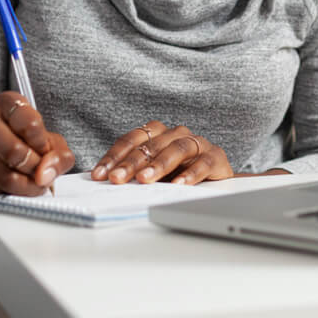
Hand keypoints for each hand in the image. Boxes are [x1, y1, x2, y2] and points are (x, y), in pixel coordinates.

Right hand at [0, 91, 74, 194]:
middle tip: (40, 171)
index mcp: (7, 102)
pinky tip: (17, 187)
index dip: (42, 144)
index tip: (44, 150)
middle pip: (15, 151)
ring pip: (5, 175)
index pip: (30, 124)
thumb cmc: (22, 140)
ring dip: (26, 185)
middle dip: (35, 167)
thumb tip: (46, 173)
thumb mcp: (48, 140)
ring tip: (32, 182)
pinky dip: (12, 194)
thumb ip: (58, 154)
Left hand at [90, 120, 232, 184]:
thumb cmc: (180, 173)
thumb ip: (134, 173)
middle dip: (130, 163)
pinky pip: (202, 162)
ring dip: (158, 165)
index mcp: (157, 132)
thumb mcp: (154, 172)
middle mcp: (175, 133)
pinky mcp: (215, 155)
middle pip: (150, 145)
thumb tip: (104, 181)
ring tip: (145, 180)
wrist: (217, 179)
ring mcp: (196, 142)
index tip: (99, 174)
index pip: (131, 140)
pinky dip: (190, 173)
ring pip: (176, 148)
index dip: (113, 157)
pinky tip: (179, 184)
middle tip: (116, 179)